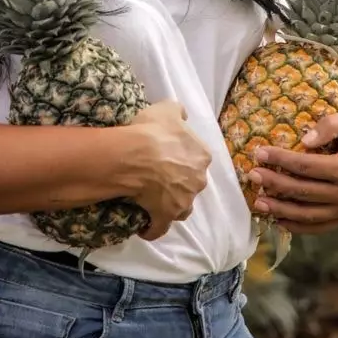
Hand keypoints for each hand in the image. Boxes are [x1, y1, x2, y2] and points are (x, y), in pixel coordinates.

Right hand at [129, 100, 211, 240]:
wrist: (137, 156)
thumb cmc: (153, 131)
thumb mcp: (167, 109)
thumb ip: (179, 111)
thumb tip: (183, 117)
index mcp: (201, 156)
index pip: (197, 158)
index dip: (182, 157)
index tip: (168, 156)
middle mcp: (197, 181)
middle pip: (191, 183)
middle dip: (180, 182)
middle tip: (159, 176)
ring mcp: (183, 202)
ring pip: (181, 207)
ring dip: (172, 206)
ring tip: (154, 200)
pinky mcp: (165, 217)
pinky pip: (160, 228)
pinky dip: (153, 229)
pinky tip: (144, 227)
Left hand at [246, 110, 337, 234]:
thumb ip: (331, 124)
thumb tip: (305, 140)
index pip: (305, 166)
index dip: (280, 159)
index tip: (259, 152)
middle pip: (301, 191)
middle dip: (273, 183)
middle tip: (252, 175)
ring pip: (307, 214)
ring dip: (279, 209)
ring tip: (258, 201)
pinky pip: (318, 227)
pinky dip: (296, 226)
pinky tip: (277, 219)